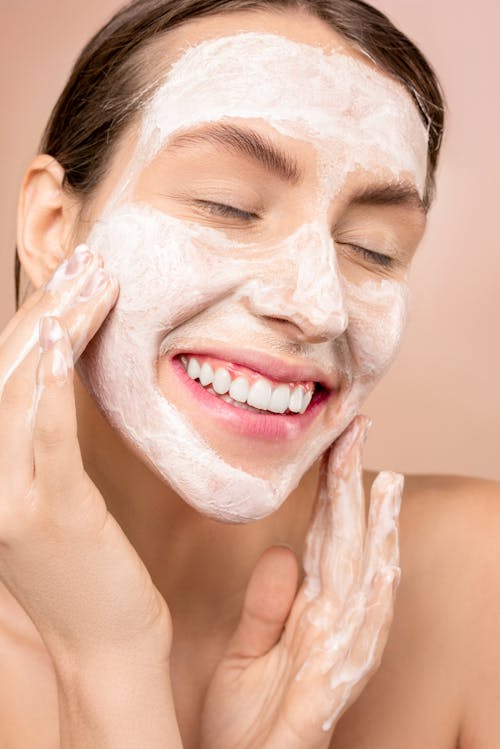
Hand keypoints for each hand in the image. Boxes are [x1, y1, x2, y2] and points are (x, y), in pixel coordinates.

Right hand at [0, 245, 171, 668]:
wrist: (103, 648)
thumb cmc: (89, 571)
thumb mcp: (57, 496)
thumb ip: (46, 441)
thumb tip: (59, 379)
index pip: (1, 376)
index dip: (29, 317)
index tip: (69, 275)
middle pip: (3, 370)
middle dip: (43, 306)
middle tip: (85, 260)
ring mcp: (5, 497)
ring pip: (19, 388)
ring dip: (55, 324)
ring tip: (91, 276)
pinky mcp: (45, 515)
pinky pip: (45, 433)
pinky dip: (53, 378)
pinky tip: (70, 330)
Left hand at [200, 415, 401, 748]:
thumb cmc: (242, 724)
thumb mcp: (244, 656)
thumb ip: (264, 607)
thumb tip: (282, 553)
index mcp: (308, 617)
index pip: (325, 542)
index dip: (333, 494)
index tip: (336, 445)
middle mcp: (330, 630)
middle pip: (349, 551)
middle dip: (356, 494)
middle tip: (358, 436)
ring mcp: (334, 659)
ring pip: (365, 587)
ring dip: (376, 536)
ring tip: (382, 485)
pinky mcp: (328, 692)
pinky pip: (356, 643)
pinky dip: (373, 602)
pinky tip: (382, 566)